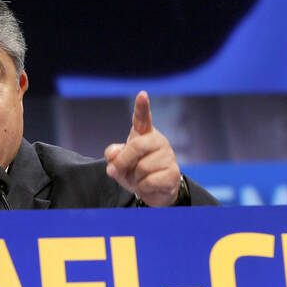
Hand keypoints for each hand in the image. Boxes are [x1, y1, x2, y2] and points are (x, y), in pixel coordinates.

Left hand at [105, 91, 180, 206]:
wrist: (153, 191)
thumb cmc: (135, 171)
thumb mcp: (118, 163)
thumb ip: (113, 155)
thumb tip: (113, 157)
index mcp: (143, 134)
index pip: (142, 118)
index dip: (142, 106)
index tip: (142, 94)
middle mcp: (157, 141)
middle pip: (136, 146)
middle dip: (122, 161)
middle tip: (113, 171)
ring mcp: (168, 156)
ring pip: (142, 167)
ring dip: (135, 178)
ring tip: (140, 178)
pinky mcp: (173, 172)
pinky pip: (149, 181)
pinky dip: (143, 187)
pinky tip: (149, 185)